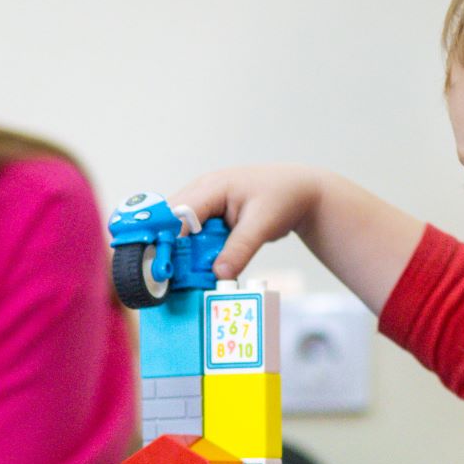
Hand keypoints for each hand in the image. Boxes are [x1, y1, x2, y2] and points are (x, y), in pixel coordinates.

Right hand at [169, 164, 324, 279]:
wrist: (299, 192)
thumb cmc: (283, 198)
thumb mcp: (263, 224)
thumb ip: (240, 249)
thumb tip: (219, 274)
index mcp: (212, 187)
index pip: (178, 213)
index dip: (168, 239)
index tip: (164, 266)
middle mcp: (201, 192)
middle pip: (171, 222)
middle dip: (170, 248)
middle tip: (173, 276)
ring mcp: (203, 204)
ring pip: (179, 230)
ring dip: (182, 252)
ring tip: (185, 276)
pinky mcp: (208, 216)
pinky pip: (192, 235)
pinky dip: (193, 252)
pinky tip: (198, 269)